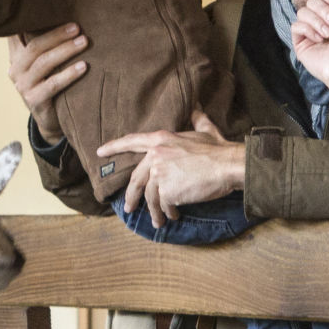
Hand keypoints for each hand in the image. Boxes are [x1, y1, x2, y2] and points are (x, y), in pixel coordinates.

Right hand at [7, 23, 86, 143]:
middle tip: (77, 27)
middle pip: (35, 46)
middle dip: (58, 35)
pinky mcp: (33, 100)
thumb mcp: (45, 62)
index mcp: (16, 55)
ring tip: (84, 42)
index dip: (30, 20)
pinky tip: (84, 66)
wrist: (50, 118)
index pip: (17, 32)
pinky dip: (69, 74)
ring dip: (66, 50)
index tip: (50, 6)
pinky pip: (53, 84)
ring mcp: (22, 85)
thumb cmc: (51, 82)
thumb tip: (67, 16)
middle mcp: (15, 69)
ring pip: (44, 63)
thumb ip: (46, 43)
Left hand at [97, 111, 244, 221]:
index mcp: (161, 139)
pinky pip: (163, 205)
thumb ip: (197, 119)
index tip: (100, 152)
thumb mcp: (206, 129)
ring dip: (154, 211)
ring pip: (150, 196)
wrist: (228, 165)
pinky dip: (167, 212)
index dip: (114, 147)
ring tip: (159, 220)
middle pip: (136, 179)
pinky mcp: (167, 191)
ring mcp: (159, 173)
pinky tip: (173, 216)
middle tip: (129, 208)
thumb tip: (196, 108)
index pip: (132, 141)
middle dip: (131, 196)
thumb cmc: (219, 149)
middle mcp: (155, 155)